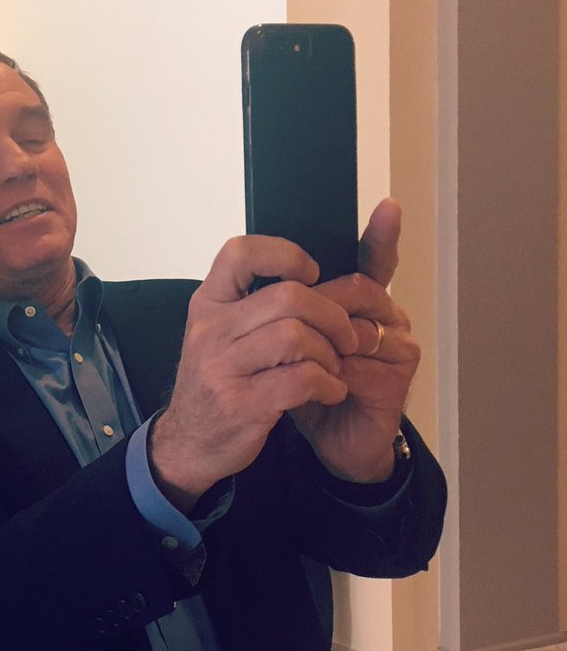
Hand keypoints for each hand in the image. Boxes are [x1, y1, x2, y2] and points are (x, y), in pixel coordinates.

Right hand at [148, 234, 357, 510]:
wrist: (187, 443)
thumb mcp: (217, 335)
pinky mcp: (243, 404)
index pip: (240, 253)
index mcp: (207, 304)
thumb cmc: (214, 384)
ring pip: (298, 336)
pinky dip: (329, 384)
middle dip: (332, 315)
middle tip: (345, 336)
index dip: (285, 254)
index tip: (311, 274)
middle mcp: (210, 330)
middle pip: (288, 297)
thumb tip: (308, 280)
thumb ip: (250, 305)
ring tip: (334, 367)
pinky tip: (330, 390)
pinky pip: (303, 379)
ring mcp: (223, 368)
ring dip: (331, 353)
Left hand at [292, 198, 419, 481]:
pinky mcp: (398, 378)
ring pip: (352, 328)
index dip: (381, 236)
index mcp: (356, 303)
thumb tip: (252, 270)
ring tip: (291, 367)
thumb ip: (278, 309)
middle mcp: (384, 316)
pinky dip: (327, 377)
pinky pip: (357, 364)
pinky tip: (316, 388)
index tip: (388, 206)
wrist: (326, 444)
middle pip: (354, 290)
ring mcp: (397, 345)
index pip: (372, 260)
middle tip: (277, 333)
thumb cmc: (300, 388)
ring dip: (316, 348)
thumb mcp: (280, 343)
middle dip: (312, 311)